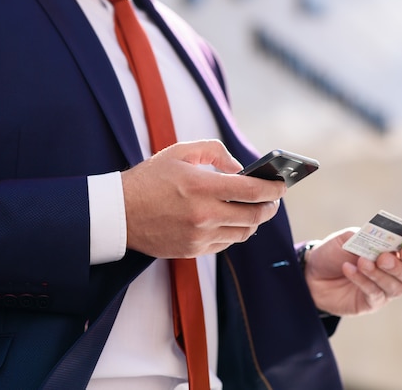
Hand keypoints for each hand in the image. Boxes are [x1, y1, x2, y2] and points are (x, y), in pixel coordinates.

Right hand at [121, 140, 286, 258]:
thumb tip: (239, 169)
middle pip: (253, 216)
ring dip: (254, 221)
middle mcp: (203, 214)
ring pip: (243, 233)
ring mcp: (198, 236)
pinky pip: (225, 243)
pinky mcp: (193, 250)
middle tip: (272, 200)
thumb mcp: (179, 152)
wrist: (119, 213)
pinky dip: (235, 232)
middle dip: (269, 207)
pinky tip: (232, 221)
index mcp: (201, 186)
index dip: (273, 188)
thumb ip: (214, 151)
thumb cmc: (149, 179)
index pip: (252, 191)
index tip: (282, 185)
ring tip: (254, 210)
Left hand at [304, 228, 401, 315]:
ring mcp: (384, 291)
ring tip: (361, 262)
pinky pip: (375, 294)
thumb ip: (366, 236)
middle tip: (382, 258)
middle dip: (400, 267)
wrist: (312, 272)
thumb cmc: (334, 253)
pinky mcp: (370, 303)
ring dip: (378, 274)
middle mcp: (394, 274)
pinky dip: (363, 281)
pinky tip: (349, 269)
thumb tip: (383, 239)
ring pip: (395, 288)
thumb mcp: (347, 238)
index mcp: (395, 254)